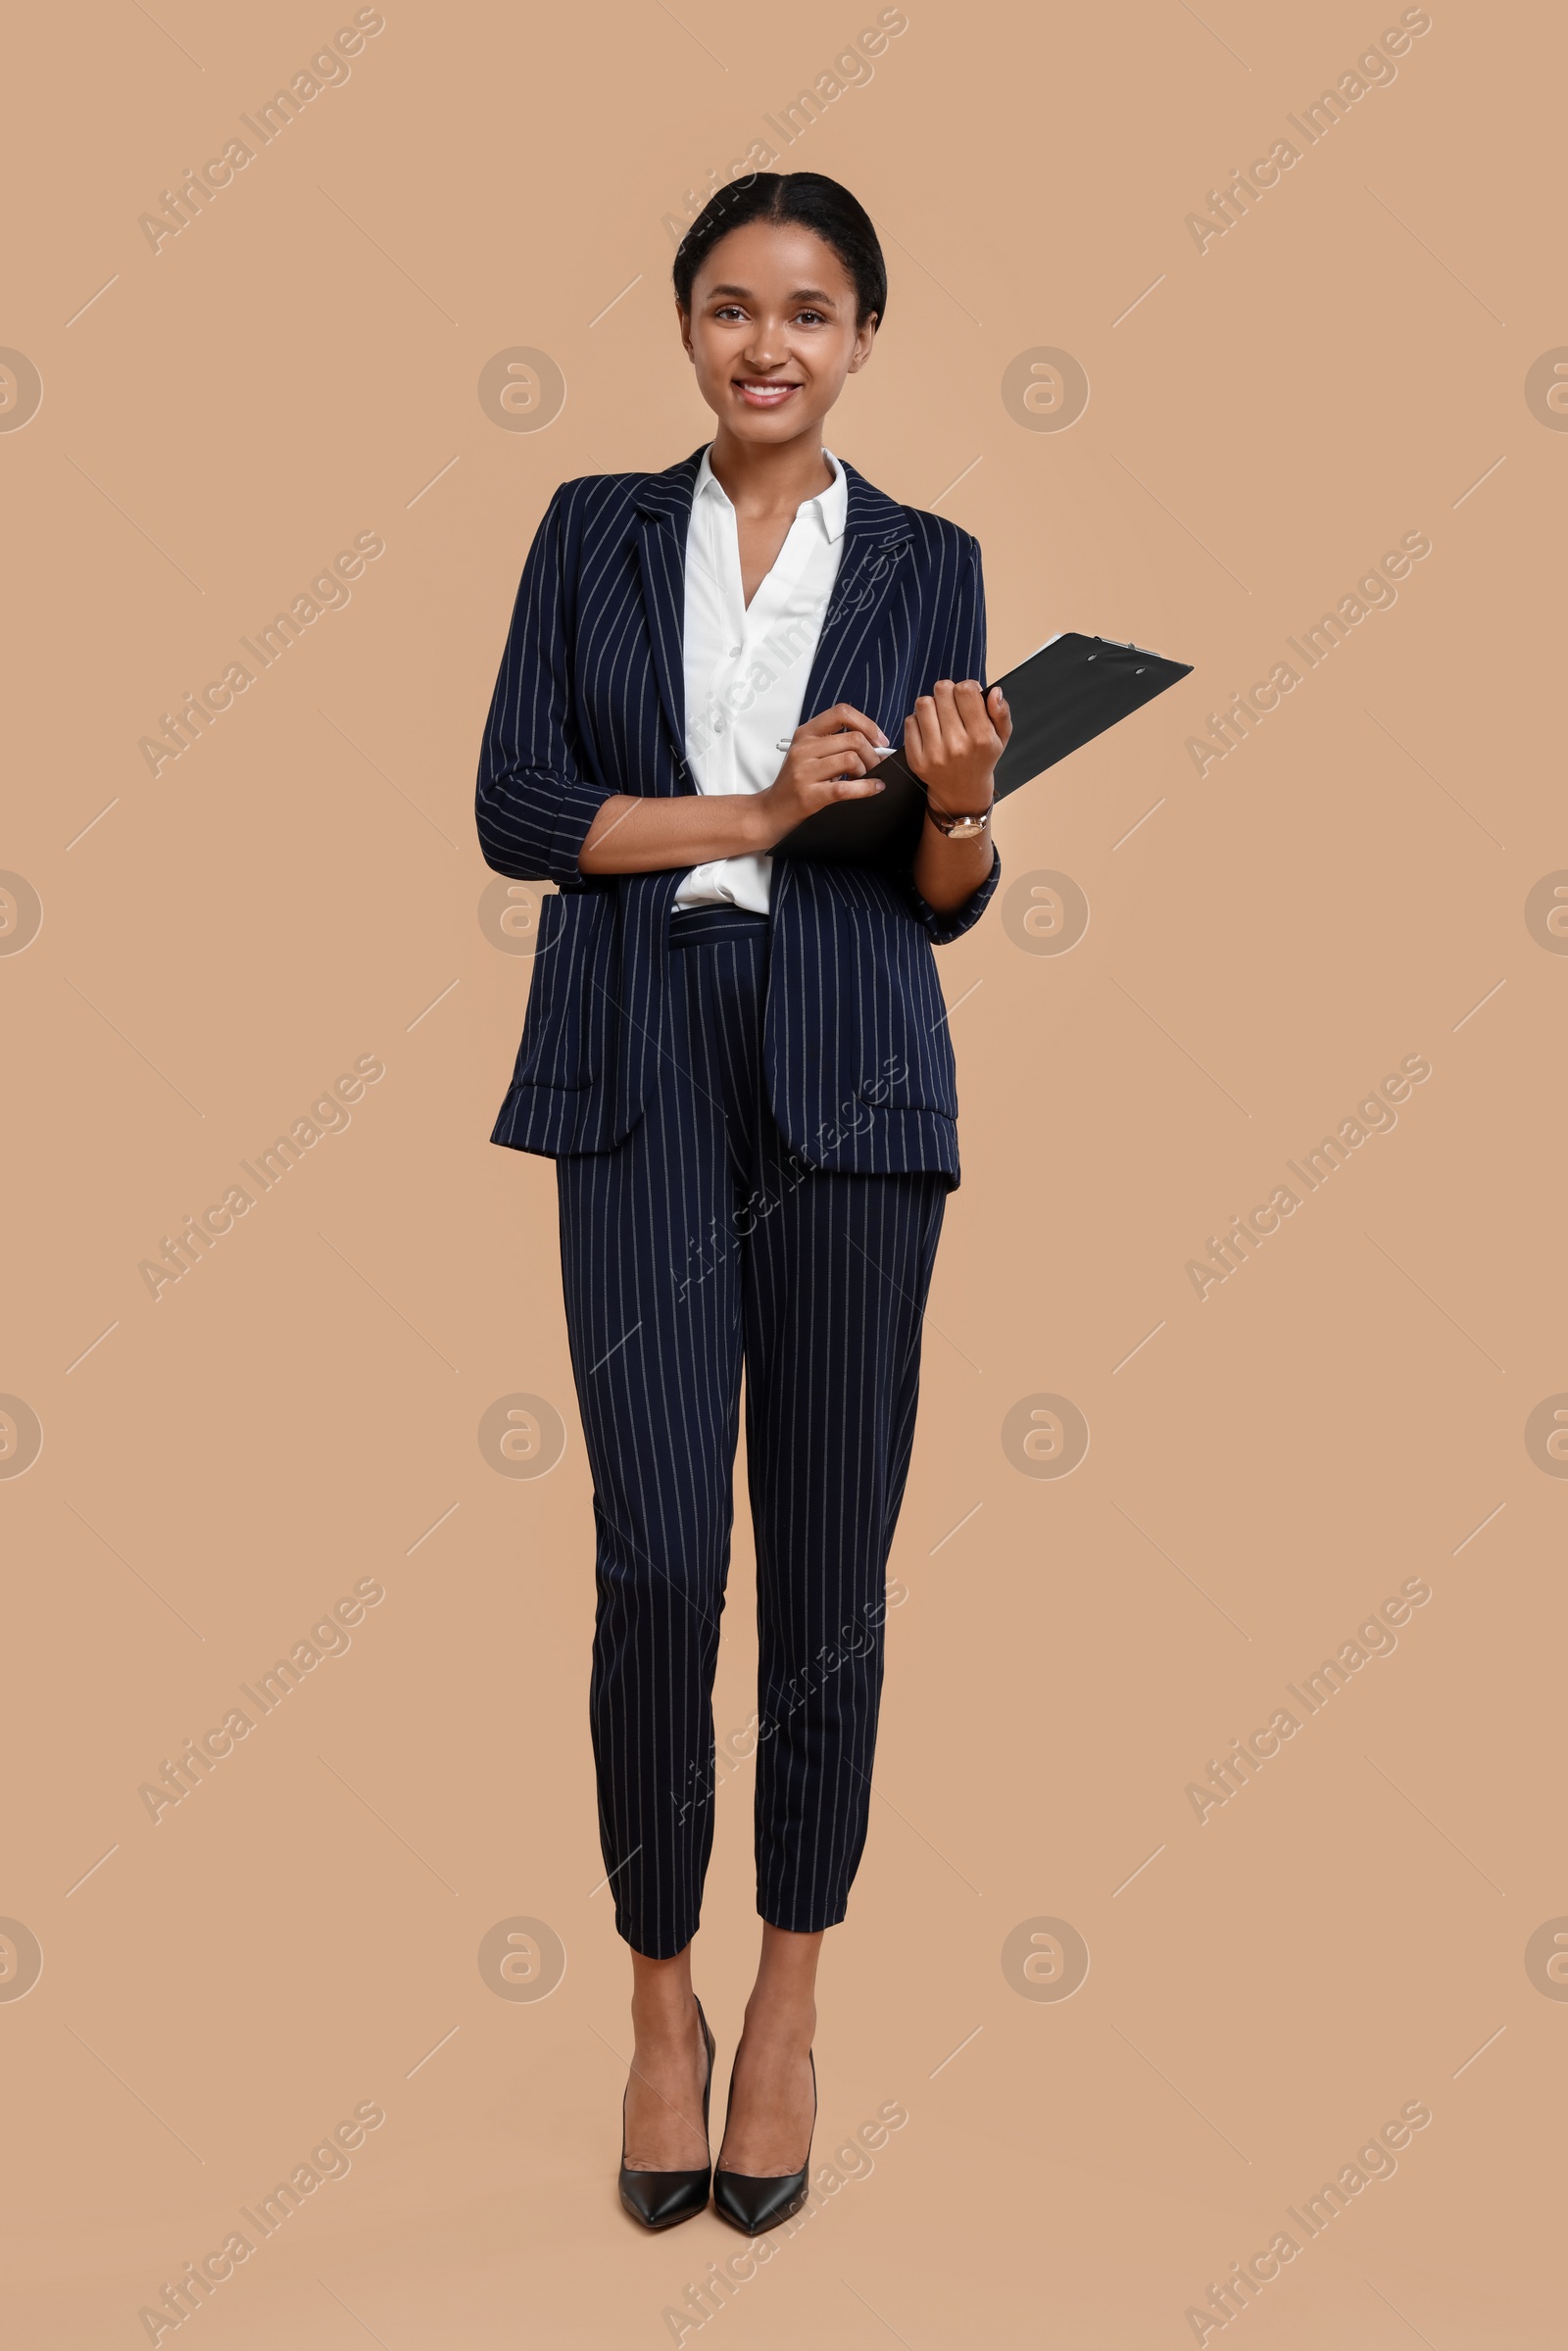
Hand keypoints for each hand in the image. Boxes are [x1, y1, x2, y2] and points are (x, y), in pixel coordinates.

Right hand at [757, 702, 890, 845]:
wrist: (772, 812)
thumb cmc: (796, 784)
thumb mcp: (809, 755)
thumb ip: (835, 744)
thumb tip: (875, 745)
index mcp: (805, 734)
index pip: (841, 713)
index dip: (866, 724)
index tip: (879, 739)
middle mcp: (803, 749)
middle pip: (853, 739)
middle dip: (873, 753)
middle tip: (877, 765)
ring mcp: (804, 772)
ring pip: (851, 760)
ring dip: (868, 771)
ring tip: (866, 779)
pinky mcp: (809, 795)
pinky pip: (846, 788)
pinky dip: (867, 788)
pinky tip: (874, 788)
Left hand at [905, 680, 1010, 816]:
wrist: (963, 791)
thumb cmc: (981, 758)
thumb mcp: (1001, 737)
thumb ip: (1001, 712)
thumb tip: (994, 692)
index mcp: (981, 738)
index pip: (965, 690)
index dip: (967, 686)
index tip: (968, 696)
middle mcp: (957, 746)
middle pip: (942, 691)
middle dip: (948, 693)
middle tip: (952, 705)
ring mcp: (934, 754)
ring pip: (924, 703)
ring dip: (932, 704)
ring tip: (940, 715)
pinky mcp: (916, 760)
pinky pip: (910, 721)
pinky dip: (918, 720)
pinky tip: (929, 729)